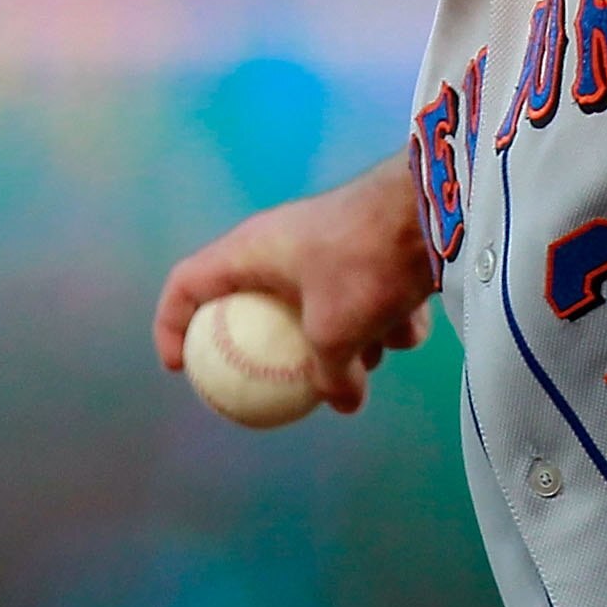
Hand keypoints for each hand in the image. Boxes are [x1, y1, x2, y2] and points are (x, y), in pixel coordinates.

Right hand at [154, 160, 437, 414]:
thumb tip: (342, 401)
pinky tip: (410, 328)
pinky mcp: (371, 244)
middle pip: (260, 304)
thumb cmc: (363, 263)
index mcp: (250, 252)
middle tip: (293, 382)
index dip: (172, 325)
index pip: (187, 284)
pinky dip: (384, 315)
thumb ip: (329, 375)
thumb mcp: (336, 332)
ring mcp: (329, 242)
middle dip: (284, 348)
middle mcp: (283, 242)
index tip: (183, 367)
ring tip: (373, 358)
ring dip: (347, 338)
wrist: (434, 206)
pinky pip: (362, 291)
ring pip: (318, 302)